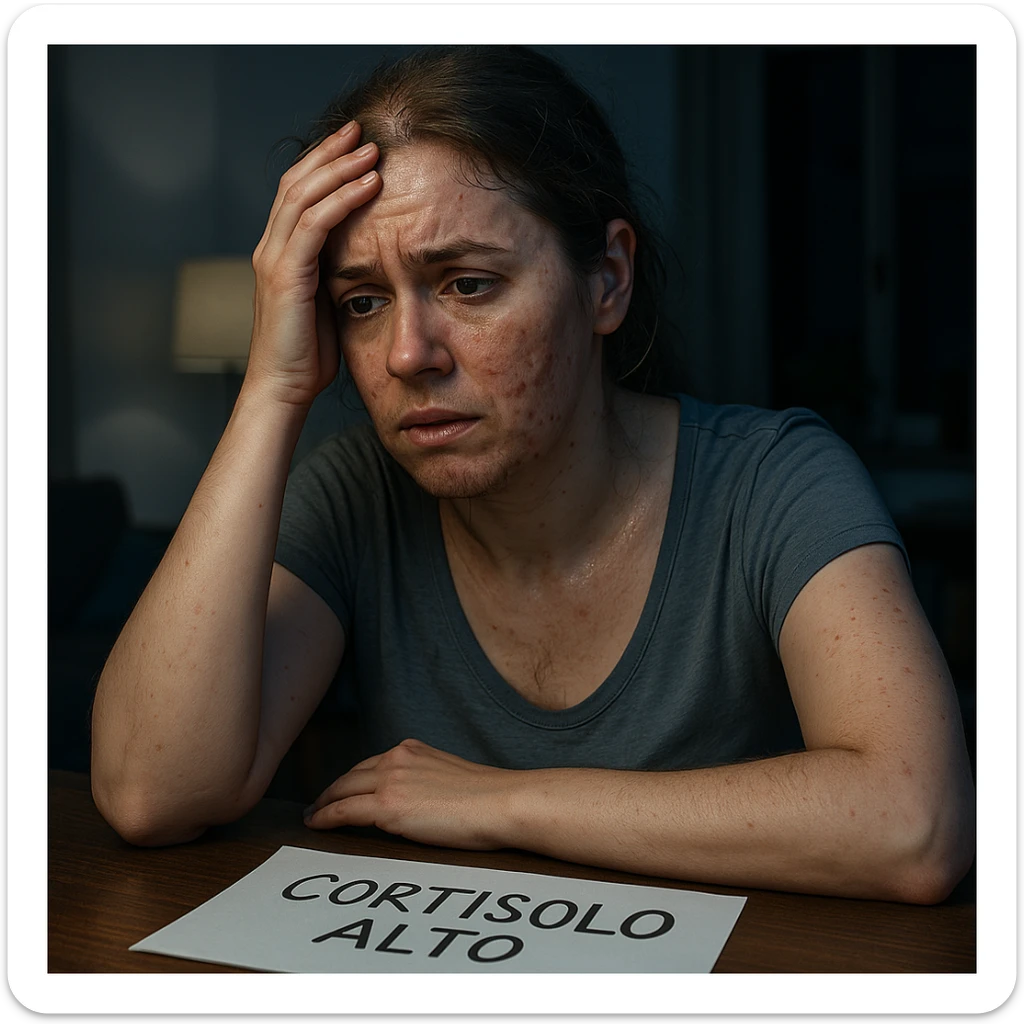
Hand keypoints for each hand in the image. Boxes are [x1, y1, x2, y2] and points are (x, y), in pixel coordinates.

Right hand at [245, 121, 382, 408]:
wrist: (283, 389)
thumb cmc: (308, 355)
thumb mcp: (327, 303)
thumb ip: (336, 273)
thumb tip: (366, 256)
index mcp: (280, 253)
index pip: (298, 193)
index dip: (324, 164)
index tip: (355, 145)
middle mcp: (270, 248)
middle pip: (297, 181)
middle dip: (330, 151)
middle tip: (362, 129)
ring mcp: (274, 259)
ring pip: (303, 194)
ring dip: (339, 167)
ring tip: (371, 149)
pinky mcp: (285, 274)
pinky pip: (313, 224)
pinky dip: (343, 199)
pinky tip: (369, 185)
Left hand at [303, 738, 516, 850]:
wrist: (500, 803)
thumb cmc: (488, 798)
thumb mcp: (450, 776)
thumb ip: (425, 780)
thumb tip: (416, 800)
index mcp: (413, 750)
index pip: (372, 764)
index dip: (354, 779)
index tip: (345, 789)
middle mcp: (397, 758)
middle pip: (352, 774)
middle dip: (333, 789)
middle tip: (319, 804)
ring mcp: (390, 780)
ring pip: (342, 790)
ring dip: (324, 803)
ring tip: (313, 816)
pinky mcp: (387, 806)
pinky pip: (344, 811)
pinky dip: (325, 817)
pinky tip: (316, 824)